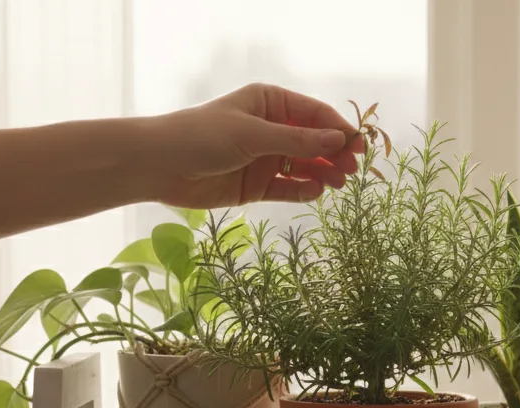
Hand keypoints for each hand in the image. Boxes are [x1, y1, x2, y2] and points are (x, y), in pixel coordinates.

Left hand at [141, 83, 366, 207]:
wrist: (160, 165)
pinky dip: (304, 189)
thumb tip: (338, 140)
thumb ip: (297, 140)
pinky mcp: (257, 185)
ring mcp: (264, 157)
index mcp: (270, 103)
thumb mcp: (253, 135)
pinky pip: (288, 187)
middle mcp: (270, 128)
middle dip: (335, 154)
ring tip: (339, 184)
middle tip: (352, 170)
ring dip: (324, 173)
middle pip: (314, 141)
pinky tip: (316, 191)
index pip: (315, 114)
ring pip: (304, 165)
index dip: (339, 129)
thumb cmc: (203, 137)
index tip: (359, 146)